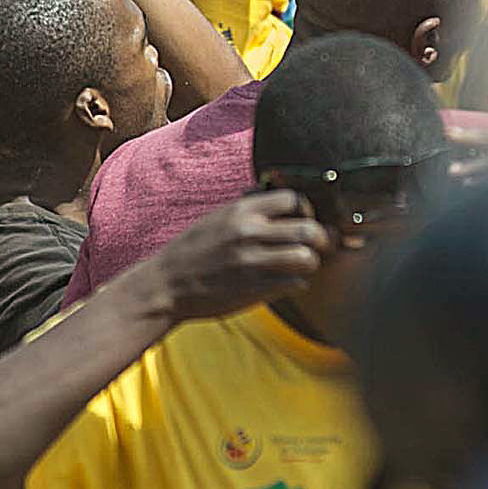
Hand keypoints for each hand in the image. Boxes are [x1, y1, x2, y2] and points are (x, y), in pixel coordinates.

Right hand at [154, 189, 329, 323]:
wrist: (165, 285)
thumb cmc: (194, 251)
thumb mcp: (218, 218)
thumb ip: (250, 209)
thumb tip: (284, 201)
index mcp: (240, 210)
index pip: (294, 198)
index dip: (307, 210)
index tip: (305, 221)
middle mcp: (248, 233)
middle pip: (309, 229)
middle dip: (322, 239)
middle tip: (320, 246)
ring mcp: (252, 262)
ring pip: (307, 258)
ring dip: (311, 264)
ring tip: (302, 267)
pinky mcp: (254, 289)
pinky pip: (296, 284)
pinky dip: (297, 284)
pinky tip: (286, 282)